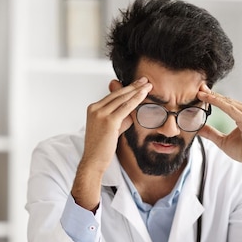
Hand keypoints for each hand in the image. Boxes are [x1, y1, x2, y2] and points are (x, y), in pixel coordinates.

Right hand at [73, 78, 151, 210]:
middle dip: (133, 86)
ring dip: (136, 90)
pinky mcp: (108, 121)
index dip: (126, 89)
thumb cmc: (102, 148)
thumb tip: (131, 114)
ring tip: (148, 84)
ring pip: (122, 98)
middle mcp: (95, 109)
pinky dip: (136, 99)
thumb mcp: (111, 129)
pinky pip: (125, 107)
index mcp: (93, 108)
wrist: (93, 161)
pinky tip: (144, 94)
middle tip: (145, 80)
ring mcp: (100, 114)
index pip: (113, 96)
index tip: (137, 84)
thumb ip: (120, 119)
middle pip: (118, 94)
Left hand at [196, 85, 241, 208]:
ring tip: (201, 93)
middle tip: (199, 88)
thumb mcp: (223, 141)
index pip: (229, 103)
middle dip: (213, 94)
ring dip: (214, 97)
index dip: (215, 97)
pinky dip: (219, 104)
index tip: (202, 92)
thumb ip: (211, 133)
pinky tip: (210, 100)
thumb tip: (197, 129)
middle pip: (229, 100)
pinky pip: (231, 110)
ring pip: (229, 103)